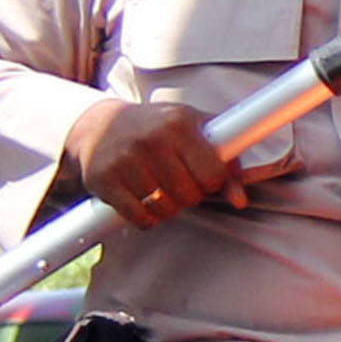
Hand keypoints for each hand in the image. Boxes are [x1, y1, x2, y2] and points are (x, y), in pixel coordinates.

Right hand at [61, 95, 236, 227]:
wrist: (99, 125)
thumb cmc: (157, 127)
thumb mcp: (196, 130)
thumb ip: (227, 160)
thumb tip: (240, 200)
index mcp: (179, 123)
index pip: (213, 174)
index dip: (212, 182)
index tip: (203, 176)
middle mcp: (151, 139)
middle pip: (190, 196)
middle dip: (189, 196)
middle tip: (179, 183)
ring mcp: (125, 159)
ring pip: (165, 210)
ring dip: (167, 208)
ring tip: (161, 190)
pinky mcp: (104, 179)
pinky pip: (139, 218)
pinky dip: (145, 218)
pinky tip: (143, 201)